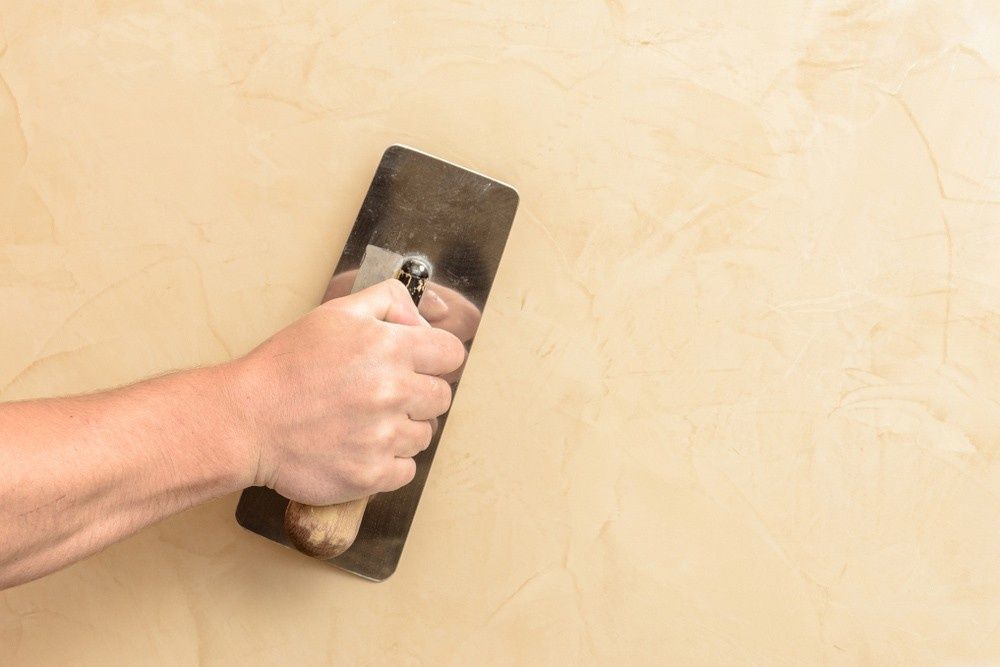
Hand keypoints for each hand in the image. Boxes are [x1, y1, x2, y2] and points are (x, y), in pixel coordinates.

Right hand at [227, 279, 466, 505]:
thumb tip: (421, 320)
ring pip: (424, 435)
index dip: (436, 358)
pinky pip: (406, 470)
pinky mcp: (371, 474)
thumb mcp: (335, 313)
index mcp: (390, 348)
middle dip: (418, 395)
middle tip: (382, 396)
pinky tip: (359, 448)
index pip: (451, 354)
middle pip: (441, 397)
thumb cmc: (286, 367)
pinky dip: (388, 463)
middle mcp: (393, 391)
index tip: (419, 366)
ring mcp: (383, 436)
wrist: (245, 420)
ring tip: (362, 422)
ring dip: (401, 430)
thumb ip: (387, 301)